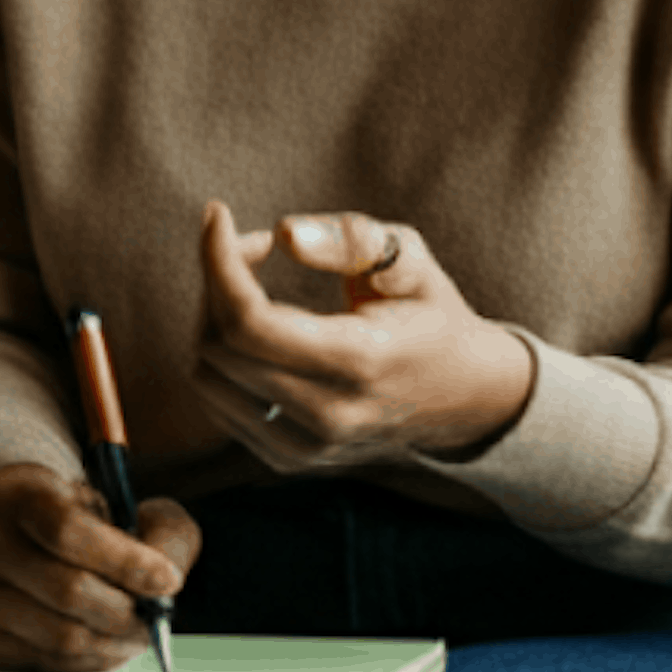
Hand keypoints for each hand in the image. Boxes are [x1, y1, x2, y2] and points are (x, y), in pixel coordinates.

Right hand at [0, 461, 199, 671]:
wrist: (10, 534)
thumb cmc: (74, 519)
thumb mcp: (121, 502)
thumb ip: (158, 530)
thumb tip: (165, 580)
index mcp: (14, 491)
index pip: (66, 530)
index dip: (124, 560)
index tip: (166, 579)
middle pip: (67, 590)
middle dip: (128, 610)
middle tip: (155, 615)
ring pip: (61, 636)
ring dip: (114, 642)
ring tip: (134, 630)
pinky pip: (47, 663)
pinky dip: (88, 660)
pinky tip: (101, 640)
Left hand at [194, 199, 533, 472]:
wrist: (464, 397)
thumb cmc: (431, 314)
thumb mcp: (410, 261)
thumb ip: (352, 240)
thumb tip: (285, 234)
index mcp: (361, 362)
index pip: (249, 322)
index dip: (218, 261)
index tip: (218, 213)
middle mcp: (328, 415)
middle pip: (221, 344)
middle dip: (219, 277)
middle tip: (254, 245)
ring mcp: (305, 447)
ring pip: (207, 375)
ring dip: (213, 315)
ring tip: (254, 284)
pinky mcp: (288, 458)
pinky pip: (217, 400)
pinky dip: (220, 353)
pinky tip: (255, 326)